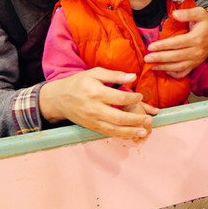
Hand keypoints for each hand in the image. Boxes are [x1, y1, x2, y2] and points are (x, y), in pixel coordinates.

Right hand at [39, 67, 158, 140]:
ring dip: (130, 131)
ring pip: (113, 129)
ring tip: (143, 131)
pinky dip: (120, 135)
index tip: (141, 96)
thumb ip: (115, 75)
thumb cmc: (79, 82)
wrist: (58, 98)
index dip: (133, 98)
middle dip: (135, 120)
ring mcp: (92, 120)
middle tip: (148, 119)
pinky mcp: (91, 127)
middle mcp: (94, 109)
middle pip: (118, 118)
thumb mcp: (95, 73)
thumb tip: (133, 77)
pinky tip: (131, 134)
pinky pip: (107, 133)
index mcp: (96, 92)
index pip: (119, 98)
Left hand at [144, 7, 207, 76]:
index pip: (177, 43)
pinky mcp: (195, 65)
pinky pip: (184, 73)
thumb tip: (174, 14)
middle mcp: (196, 51)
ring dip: (164, 67)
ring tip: (151, 66)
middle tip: (147, 58)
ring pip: (178, 67)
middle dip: (160, 58)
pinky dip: (174, 74)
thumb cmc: (206, 23)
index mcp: (196, 38)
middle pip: (176, 57)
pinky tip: (164, 70)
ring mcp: (196, 60)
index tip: (151, 47)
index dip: (163, 46)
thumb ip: (187, 13)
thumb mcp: (200, 13)